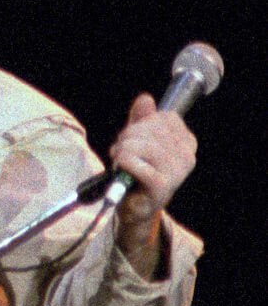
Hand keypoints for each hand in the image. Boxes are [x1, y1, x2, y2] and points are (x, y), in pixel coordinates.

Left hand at [109, 93, 196, 274]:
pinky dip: (121, 164)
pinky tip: (120, 170)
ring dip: (121, 152)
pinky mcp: (161, 185)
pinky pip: (134, 163)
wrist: (134, 207)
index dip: (141, 125)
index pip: (162, 117)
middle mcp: (186, 155)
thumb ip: (142, 119)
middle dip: (127, 138)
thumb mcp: (138, 140)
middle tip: (121, 153)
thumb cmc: (137, 172)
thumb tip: (145, 98)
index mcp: (186, 142)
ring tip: (119, 162)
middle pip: (149, 129)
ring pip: (140, 145)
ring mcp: (176, 172)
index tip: (134, 139)